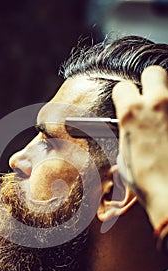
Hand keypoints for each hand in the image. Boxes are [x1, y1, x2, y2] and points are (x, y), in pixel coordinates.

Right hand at [112, 66, 167, 227]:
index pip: (123, 87)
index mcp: (132, 114)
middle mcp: (157, 104)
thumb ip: (129, 133)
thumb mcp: (125, 156)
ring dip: (167, 102)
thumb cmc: (149, 182)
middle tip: (152, 102)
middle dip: (150, 84)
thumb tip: (133, 128)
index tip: (128, 104)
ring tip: (166, 121)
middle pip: (154, 72)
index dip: (124, 97)